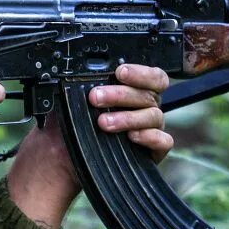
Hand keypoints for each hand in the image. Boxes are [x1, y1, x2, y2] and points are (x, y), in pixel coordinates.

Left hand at [7, 63, 173, 228]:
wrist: (64, 157)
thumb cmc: (73, 125)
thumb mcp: (76, 101)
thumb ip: (88, 85)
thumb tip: (84, 72)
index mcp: (135, 91)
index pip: (151, 76)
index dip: (140, 72)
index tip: (120, 72)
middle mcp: (146, 108)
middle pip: (150, 94)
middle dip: (122, 94)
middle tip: (96, 98)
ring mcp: (151, 129)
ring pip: (154, 116)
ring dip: (128, 117)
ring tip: (104, 123)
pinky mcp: (154, 152)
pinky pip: (164, 142)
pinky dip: (150, 137)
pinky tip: (132, 137)